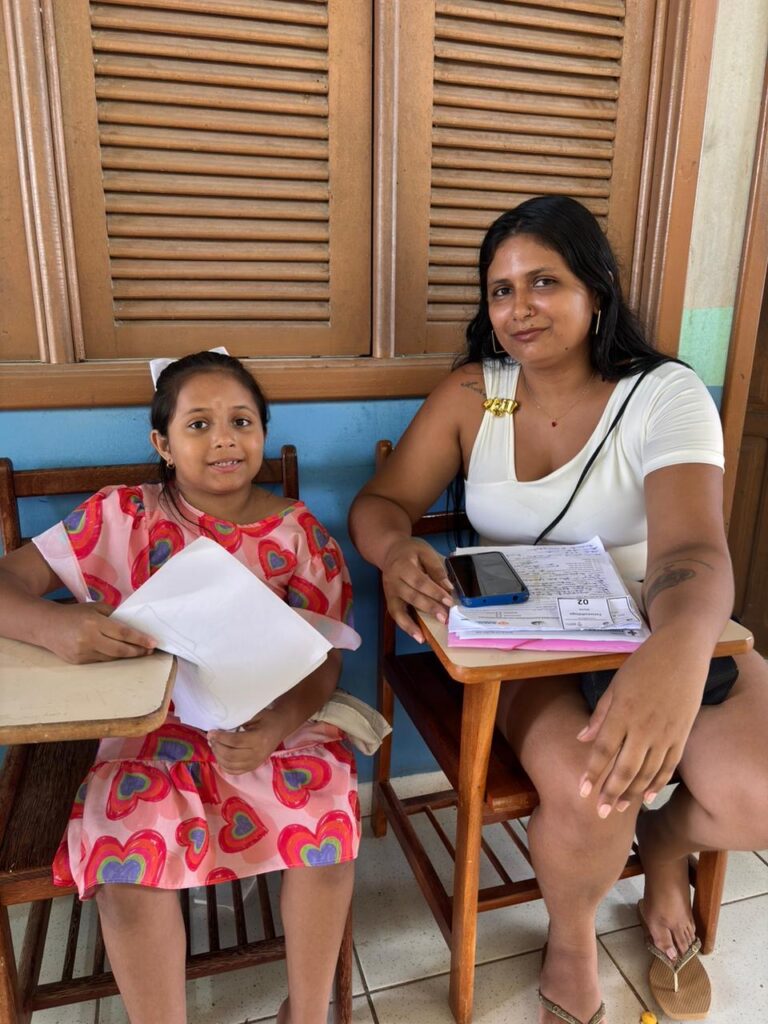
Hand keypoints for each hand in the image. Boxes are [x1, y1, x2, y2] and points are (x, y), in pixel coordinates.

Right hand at [46, 602, 155, 663]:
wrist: (46, 625)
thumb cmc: (74, 614)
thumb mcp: (95, 608)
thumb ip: (114, 615)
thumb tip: (134, 624)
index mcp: (94, 623)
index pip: (122, 633)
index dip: (140, 639)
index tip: (153, 642)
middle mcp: (88, 639)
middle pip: (119, 649)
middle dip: (137, 651)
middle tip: (150, 650)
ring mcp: (82, 653)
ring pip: (111, 658)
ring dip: (127, 656)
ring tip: (139, 652)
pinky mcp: (78, 661)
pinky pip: (100, 661)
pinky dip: (112, 658)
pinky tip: (120, 654)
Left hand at [208, 707, 285, 774]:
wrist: (280, 727)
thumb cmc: (267, 718)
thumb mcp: (255, 715)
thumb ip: (239, 721)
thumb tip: (219, 726)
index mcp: (259, 739)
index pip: (235, 741)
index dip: (221, 738)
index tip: (211, 732)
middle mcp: (258, 753)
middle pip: (231, 755)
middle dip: (217, 747)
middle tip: (211, 738)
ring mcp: (256, 762)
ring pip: (230, 765)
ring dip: (218, 756)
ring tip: (214, 746)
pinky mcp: (253, 767)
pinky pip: (234, 771)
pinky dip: (224, 765)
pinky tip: (220, 756)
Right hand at [381, 537, 453, 642]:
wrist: (390, 551)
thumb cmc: (411, 551)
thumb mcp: (425, 551)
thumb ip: (436, 568)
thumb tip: (448, 587)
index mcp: (402, 565)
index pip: (420, 581)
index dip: (434, 592)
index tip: (449, 601)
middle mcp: (393, 580)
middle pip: (411, 596)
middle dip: (429, 608)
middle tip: (445, 617)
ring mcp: (389, 592)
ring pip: (399, 609)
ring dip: (413, 624)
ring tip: (425, 636)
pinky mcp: (389, 600)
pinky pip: (396, 615)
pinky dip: (406, 627)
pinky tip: (418, 636)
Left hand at [576, 641, 706, 816]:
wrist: (681, 653)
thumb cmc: (643, 665)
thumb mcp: (615, 685)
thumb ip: (600, 715)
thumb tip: (581, 739)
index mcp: (623, 713)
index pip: (604, 751)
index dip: (592, 773)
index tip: (582, 792)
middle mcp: (643, 727)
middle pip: (625, 768)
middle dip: (610, 792)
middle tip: (599, 813)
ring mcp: (665, 733)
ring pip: (647, 772)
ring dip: (631, 793)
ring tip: (617, 808)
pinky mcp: (682, 735)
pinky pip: (669, 766)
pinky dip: (658, 783)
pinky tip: (648, 797)